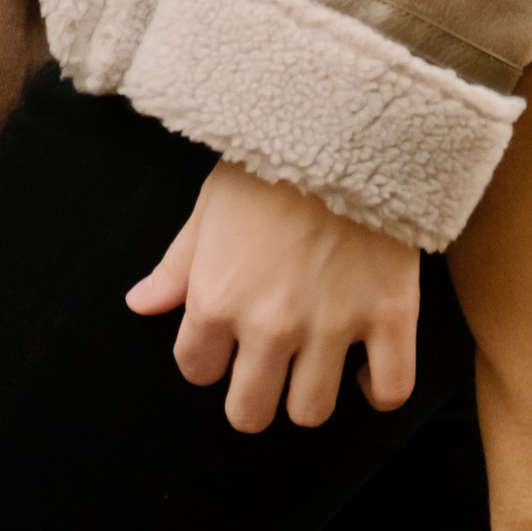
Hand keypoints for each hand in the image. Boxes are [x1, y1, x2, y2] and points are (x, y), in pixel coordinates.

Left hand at [126, 158, 421, 430]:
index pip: (196, 370)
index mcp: (217, 298)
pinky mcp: (390, 315)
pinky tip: (366, 369)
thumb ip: (176, 265)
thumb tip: (140, 305)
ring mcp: (332, 325)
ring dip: (309, 395)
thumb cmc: (269, 159)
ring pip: (311, 412)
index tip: (227, 337)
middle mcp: (269, 325)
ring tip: (316, 363)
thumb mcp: (210, 205)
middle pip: (249, 412)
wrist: (345, 118)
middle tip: (269, 365)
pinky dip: (378, 392)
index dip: (209, 357)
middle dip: (254, 394)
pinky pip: (390, 390)